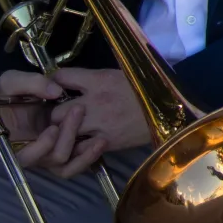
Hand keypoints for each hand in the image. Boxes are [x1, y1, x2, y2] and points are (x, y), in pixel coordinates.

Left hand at [0, 68, 150, 179]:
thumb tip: (76, 77)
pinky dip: (77, 148)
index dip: (54, 82)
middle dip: (54, 114)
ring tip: (66, 132)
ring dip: (63, 132)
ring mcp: (97, 125)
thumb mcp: (123, 72)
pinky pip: (79, 149)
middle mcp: (93, 103)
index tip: (55, 87)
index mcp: (98, 80)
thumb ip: (97, 76)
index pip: (61, 78)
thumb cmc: (147, 87)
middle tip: (59, 115)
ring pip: (64, 132)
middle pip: (56, 111)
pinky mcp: (104, 143)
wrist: (169, 110)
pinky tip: (80, 144)